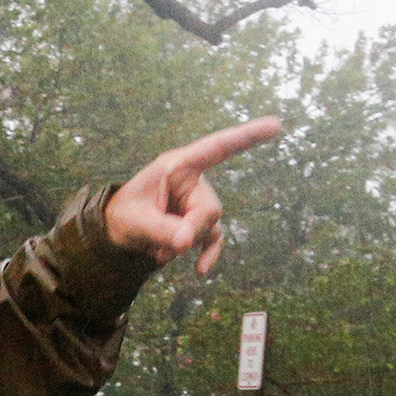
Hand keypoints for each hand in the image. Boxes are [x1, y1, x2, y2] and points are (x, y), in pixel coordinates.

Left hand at [106, 117, 286, 275]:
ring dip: (186, 244)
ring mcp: (199, 203)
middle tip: (169, 244)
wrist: (119, 231)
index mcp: (178, 165)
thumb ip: (161, 229)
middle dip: (192, 230)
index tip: (276, 125)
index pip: (216, 148)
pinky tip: (200, 271)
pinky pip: (213, 239)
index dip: (246, 137)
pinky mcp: (200, 222)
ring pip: (210, 227)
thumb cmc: (124, 215)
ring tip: (157, 248)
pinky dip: (206, 254)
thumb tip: (188, 242)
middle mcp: (193, 181)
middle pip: (211, 208)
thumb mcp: (136, 221)